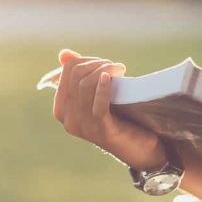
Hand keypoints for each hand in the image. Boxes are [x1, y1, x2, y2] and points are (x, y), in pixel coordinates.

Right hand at [51, 48, 164, 169]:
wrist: (139, 148)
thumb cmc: (118, 117)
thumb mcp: (95, 96)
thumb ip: (79, 76)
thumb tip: (64, 54)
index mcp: (62, 109)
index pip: (67, 71)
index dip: (87, 60)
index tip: (104, 63)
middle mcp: (68, 119)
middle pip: (76, 75)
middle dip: (97, 64)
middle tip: (115, 67)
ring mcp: (83, 127)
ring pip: (86, 85)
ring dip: (105, 70)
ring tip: (120, 69)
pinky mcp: (102, 130)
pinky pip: (98, 105)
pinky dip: (103, 88)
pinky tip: (111, 77)